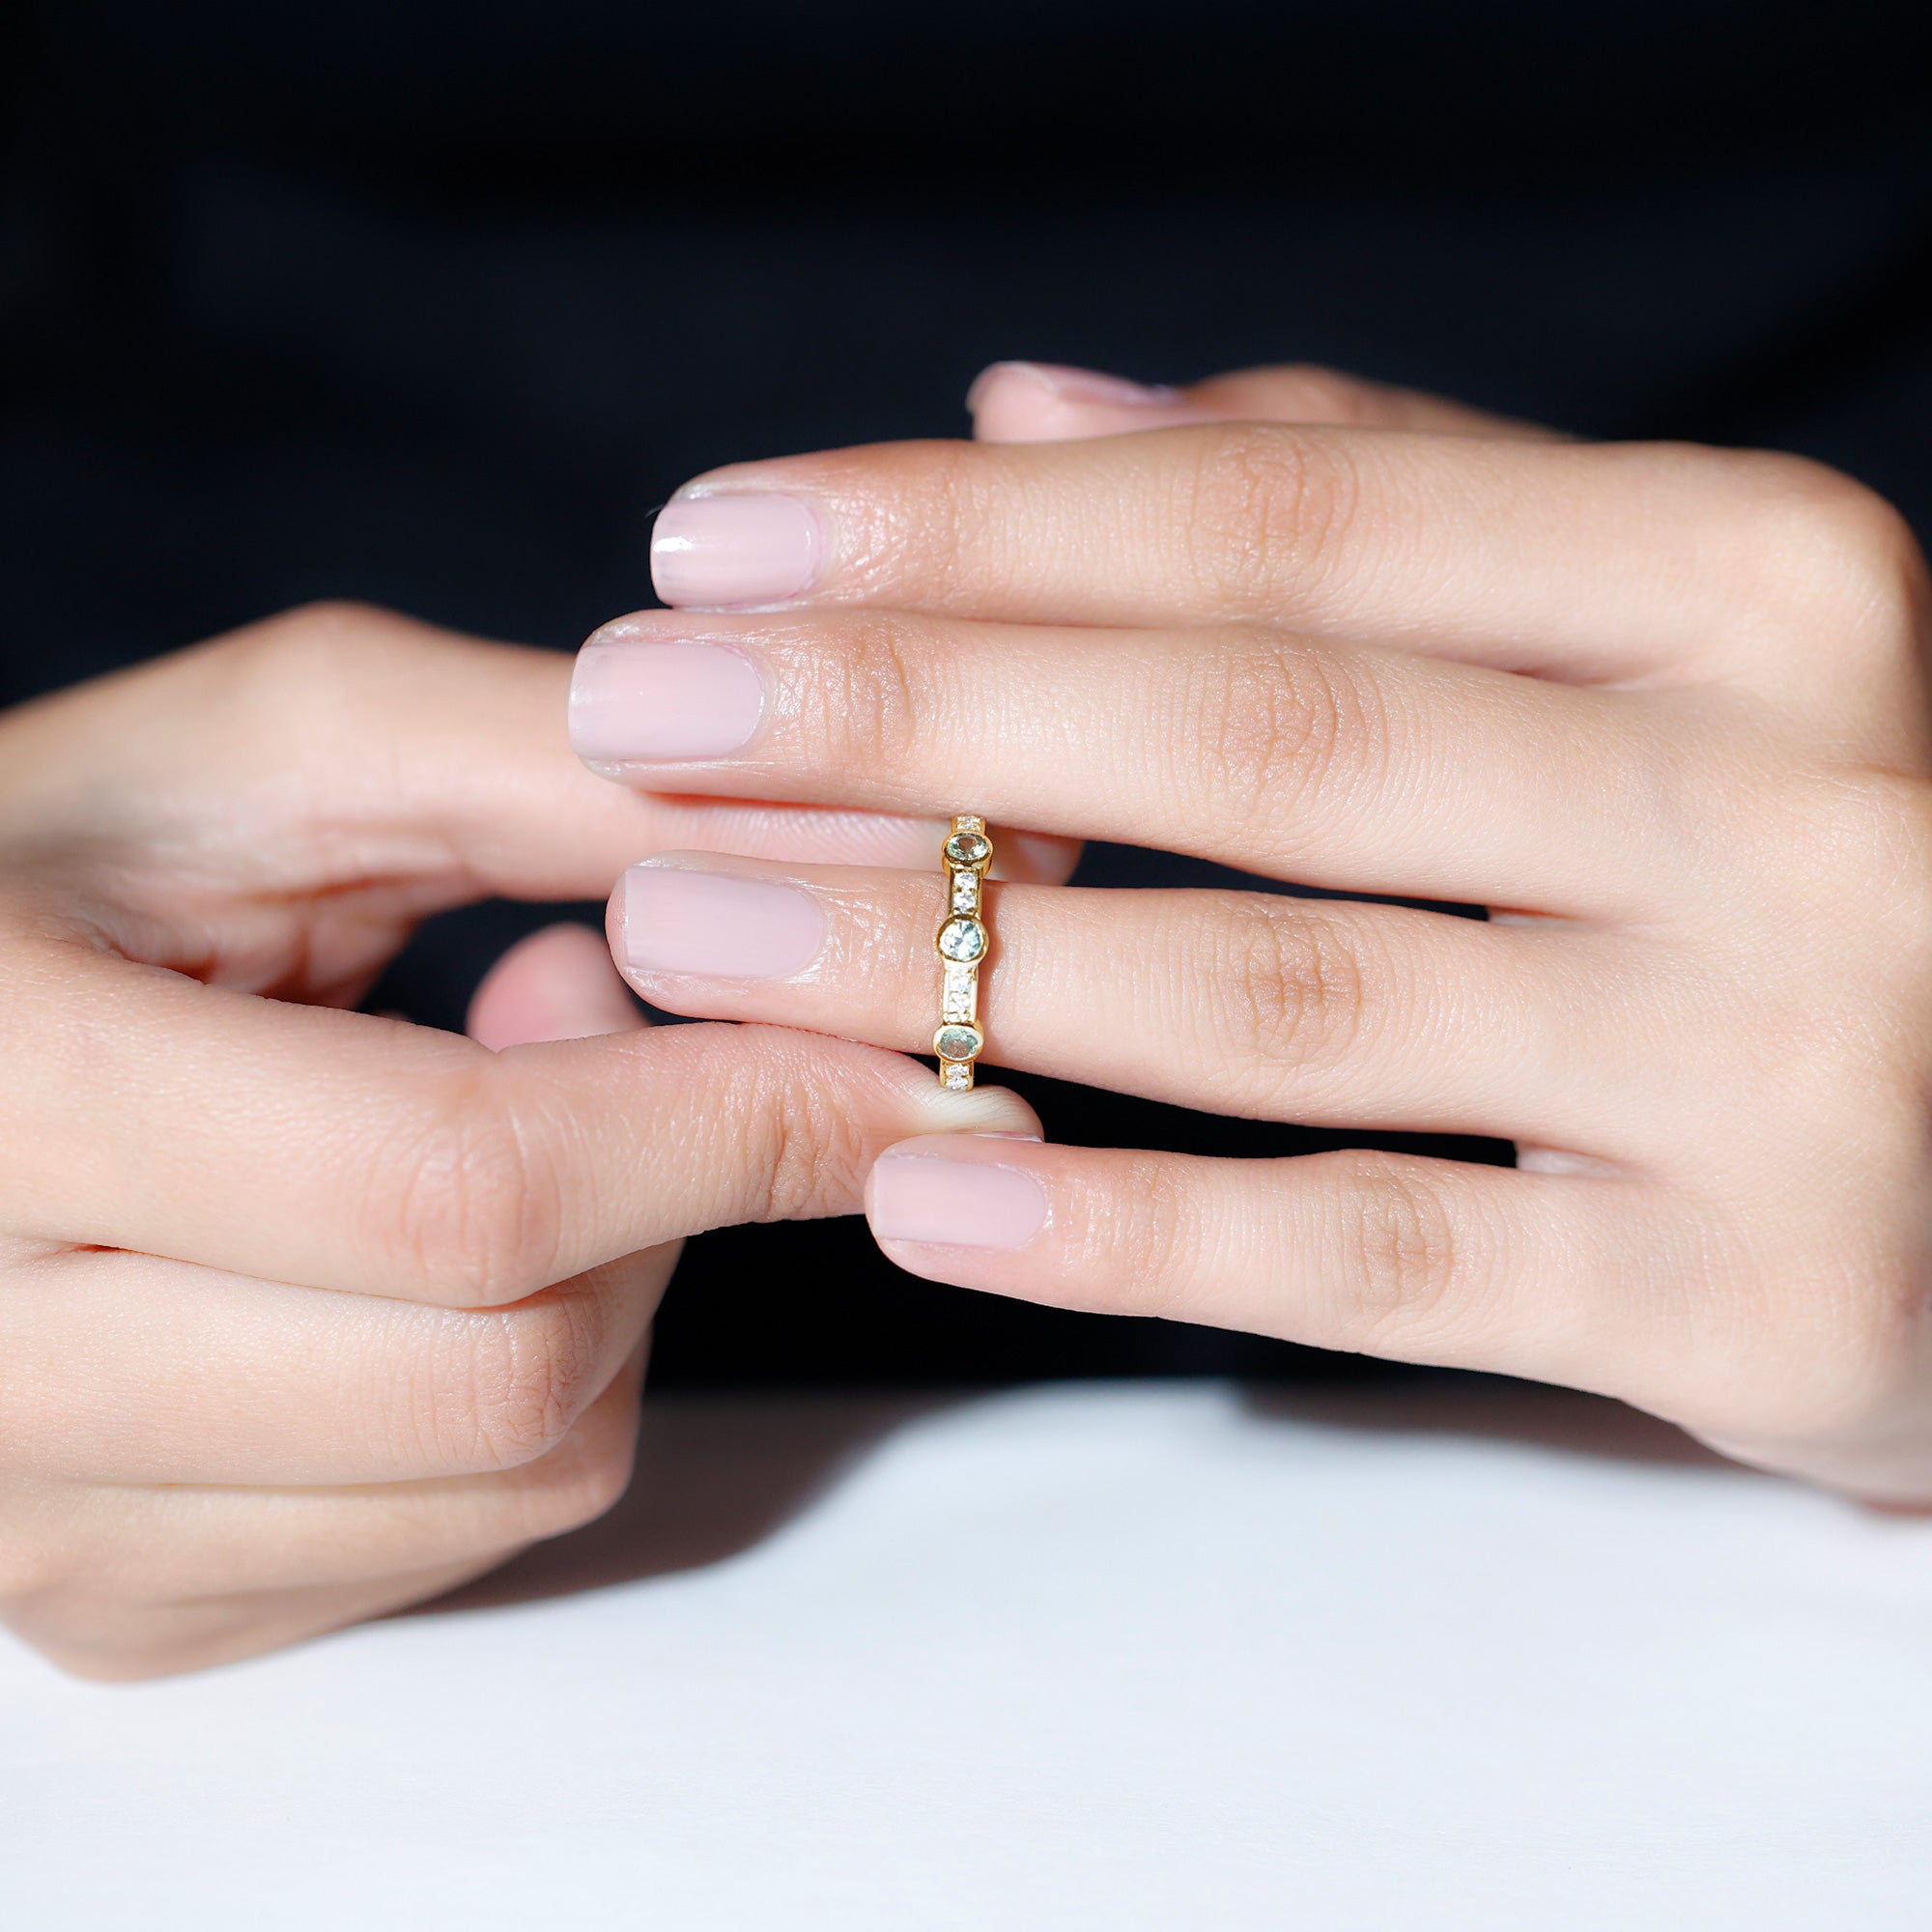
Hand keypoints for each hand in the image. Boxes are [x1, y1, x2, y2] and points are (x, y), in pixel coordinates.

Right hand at [0, 602, 1037, 1677]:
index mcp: (0, 1096)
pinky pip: (467, 1527)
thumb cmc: (64, 863)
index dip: (729, 1120)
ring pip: (524, 1463)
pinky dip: (535, 1367)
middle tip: (635, 1014)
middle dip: (679, 1185)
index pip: (464, 1185)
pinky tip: (440, 1238)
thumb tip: (875, 861)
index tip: (919, 1063)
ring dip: (616, 1270)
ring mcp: (45, 1530)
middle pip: (516, 1359)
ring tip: (512, 1096)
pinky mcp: (126, 1605)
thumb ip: (564, 776)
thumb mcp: (284, 748)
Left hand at [569, 359, 1931, 1499]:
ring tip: (694, 933)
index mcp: (1754, 578)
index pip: (1287, 521)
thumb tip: (1026, 406)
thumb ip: (1360, 500)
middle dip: (912, 723)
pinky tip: (914, 1193)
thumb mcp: (1628, 635)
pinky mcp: (1749, 1300)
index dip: (972, 531)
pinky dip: (1131, 1229)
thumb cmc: (1765, 858)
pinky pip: (1378, 1257)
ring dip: (954, 963)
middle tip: (640, 720)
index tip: (715, 546)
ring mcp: (1785, 1058)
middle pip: (1263, 738)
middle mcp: (1795, 796)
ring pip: (1288, 997)